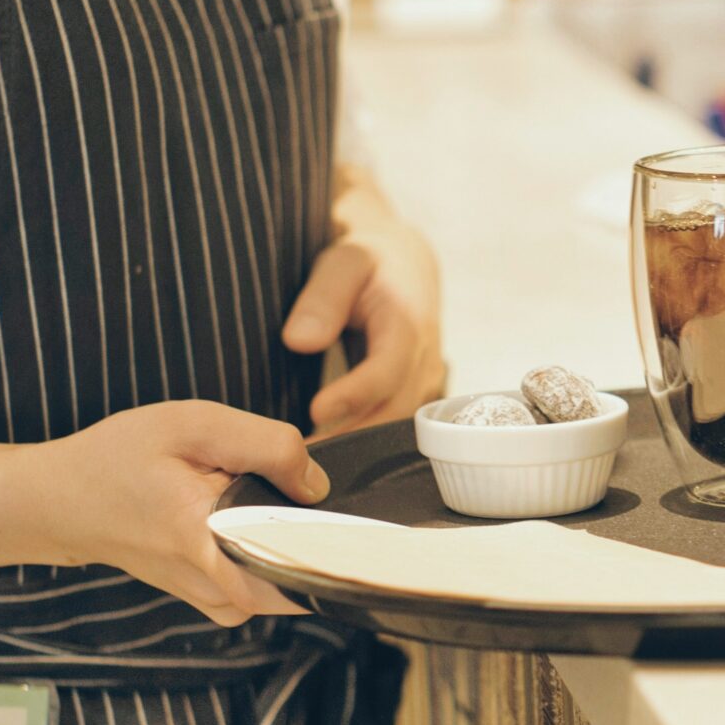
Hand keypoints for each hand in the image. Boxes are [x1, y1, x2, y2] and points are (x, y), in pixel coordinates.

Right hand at [23, 403, 327, 626]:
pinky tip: (257, 527)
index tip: (349, 516)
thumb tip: (319, 486)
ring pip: (295, 583)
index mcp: (205, 532)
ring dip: (298, 547)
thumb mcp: (193, 425)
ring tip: (267, 508)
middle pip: (311, 573)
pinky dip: (278, 560)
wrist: (63, 503)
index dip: (336, 530)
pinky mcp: (217, 604)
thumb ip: (267, 446)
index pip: (303, 551)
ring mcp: (216, 602)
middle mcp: (214, 582)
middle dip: (322, 538)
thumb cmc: (120, 457)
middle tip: (298, 500)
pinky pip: (273, 589)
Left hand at [284, 184, 445, 436]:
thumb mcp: (342, 263)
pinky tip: (328, 448)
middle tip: (301, 459)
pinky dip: (363, 436)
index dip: (353, 395)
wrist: (407, 263)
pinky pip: (393, 420)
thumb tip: (298, 341)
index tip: (315, 412)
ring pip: (395, 422)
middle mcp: (425, 358)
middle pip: (393, 410)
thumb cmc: (369, 261)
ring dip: (356, 442)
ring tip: (308, 462)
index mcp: (408, 324)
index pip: (386, 371)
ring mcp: (425, 378)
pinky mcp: (416, 390)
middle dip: (351, 435)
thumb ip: (321, 300)